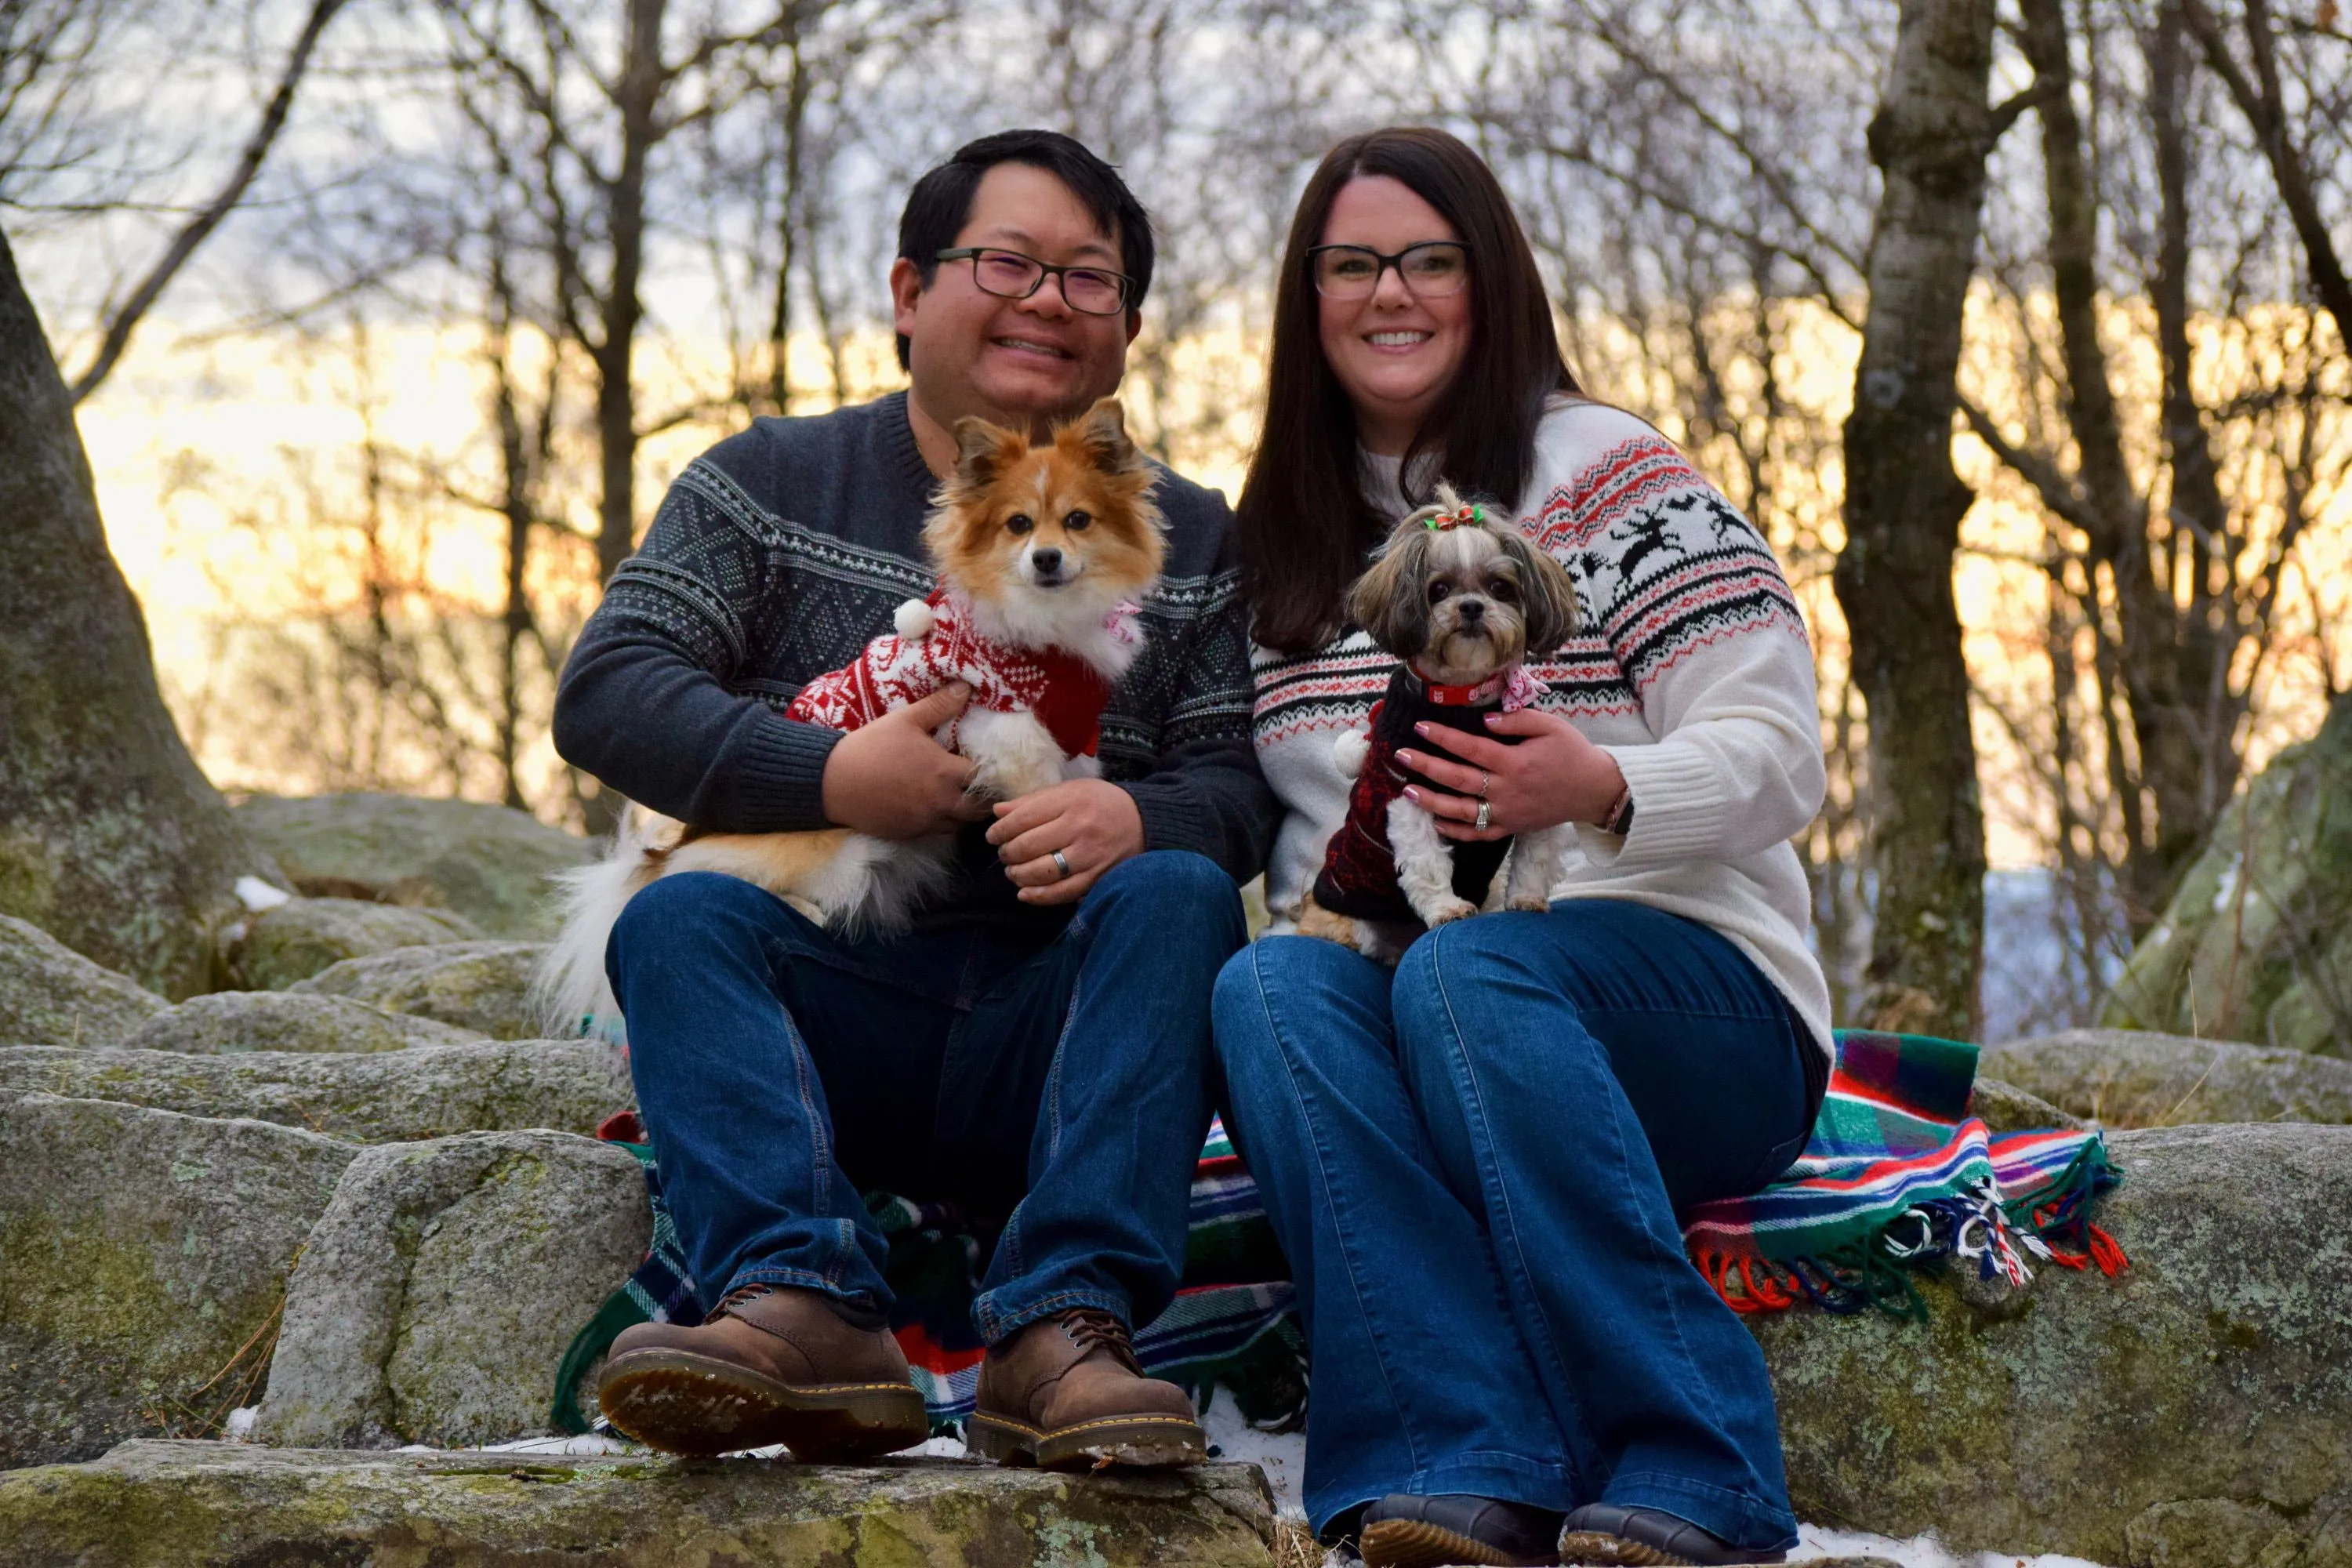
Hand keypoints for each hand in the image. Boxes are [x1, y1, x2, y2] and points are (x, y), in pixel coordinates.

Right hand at [819, 683, 990, 838]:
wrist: (833, 782)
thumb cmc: (870, 747)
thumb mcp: (905, 720)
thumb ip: (938, 705)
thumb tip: (966, 687)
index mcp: (943, 772)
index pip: (983, 777)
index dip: (989, 771)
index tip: (987, 764)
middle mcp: (940, 801)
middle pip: (979, 809)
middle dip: (984, 798)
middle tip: (981, 786)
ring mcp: (925, 821)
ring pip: (960, 825)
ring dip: (964, 813)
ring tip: (960, 798)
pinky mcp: (910, 834)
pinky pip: (938, 833)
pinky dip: (942, 822)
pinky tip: (935, 808)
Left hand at [985, 778, 1145, 904]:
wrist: (1143, 821)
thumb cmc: (1100, 802)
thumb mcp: (1070, 790)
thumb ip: (1033, 801)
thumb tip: (998, 812)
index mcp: (1071, 802)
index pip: (1024, 818)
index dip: (1001, 830)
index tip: (993, 836)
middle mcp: (1080, 829)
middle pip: (1028, 846)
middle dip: (1008, 853)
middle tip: (1004, 854)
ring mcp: (1090, 856)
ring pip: (1042, 872)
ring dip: (1018, 875)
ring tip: (1013, 872)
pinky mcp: (1097, 878)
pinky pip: (1061, 893)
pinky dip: (1038, 896)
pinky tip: (1025, 893)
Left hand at [1395, 708, 1625, 841]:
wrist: (1595, 790)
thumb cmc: (1572, 753)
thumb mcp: (1551, 726)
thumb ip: (1517, 720)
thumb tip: (1483, 719)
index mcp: (1514, 762)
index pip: (1470, 749)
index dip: (1443, 738)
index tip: (1420, 727)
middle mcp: (1506, 790)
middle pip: (1458, 780)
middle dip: (1426, 767)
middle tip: (1401, 756)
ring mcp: (1507, 812)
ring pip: (1462, 811)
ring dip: (1432, 803)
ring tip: (1407, 793)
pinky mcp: (1511, 827)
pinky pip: (1480, 833)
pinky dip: (1457, 831)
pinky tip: (1437, 823)